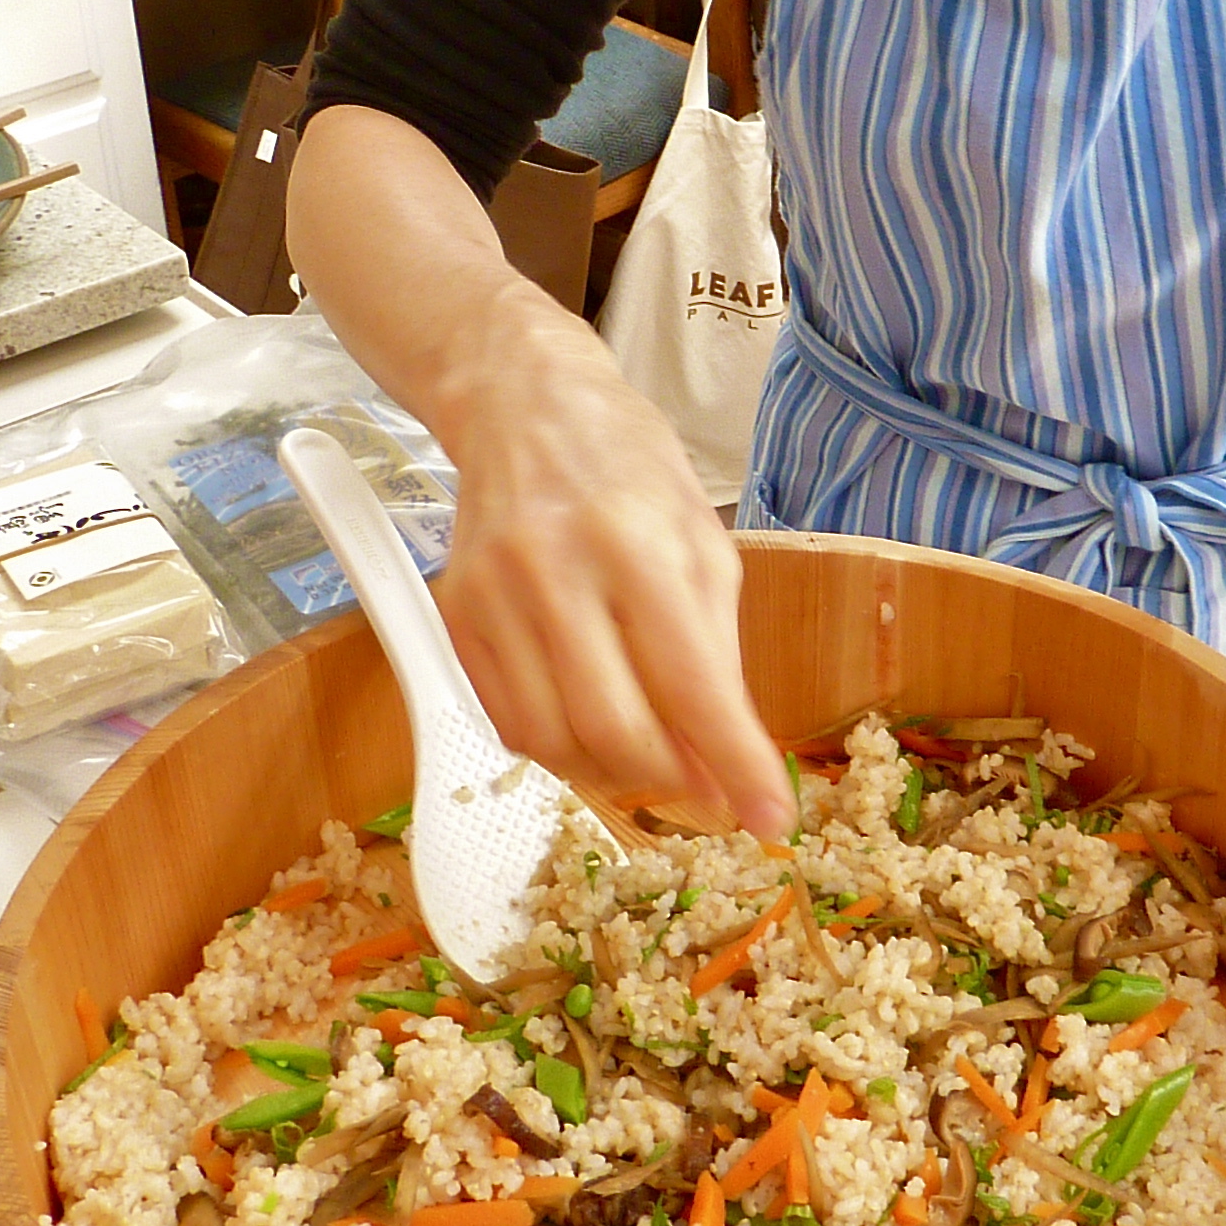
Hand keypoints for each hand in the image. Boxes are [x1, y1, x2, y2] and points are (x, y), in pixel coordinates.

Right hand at [419, 289, 791, 836]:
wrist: (520, 405)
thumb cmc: (629, 467)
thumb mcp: (702, 540)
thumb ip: (715, 653)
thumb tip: (725, 761)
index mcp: (638, 546)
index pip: (693, 688)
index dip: (736, 766)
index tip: (771, 820)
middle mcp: (558, 574)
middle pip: (614, 731)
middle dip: (671, 783)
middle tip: (706, 789)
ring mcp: (494, 598)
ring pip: (554, 742)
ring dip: (613, 775)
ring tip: (651, 756)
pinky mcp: (455, 618)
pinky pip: (508, 724)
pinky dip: (559, 748)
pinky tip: (591, 726)